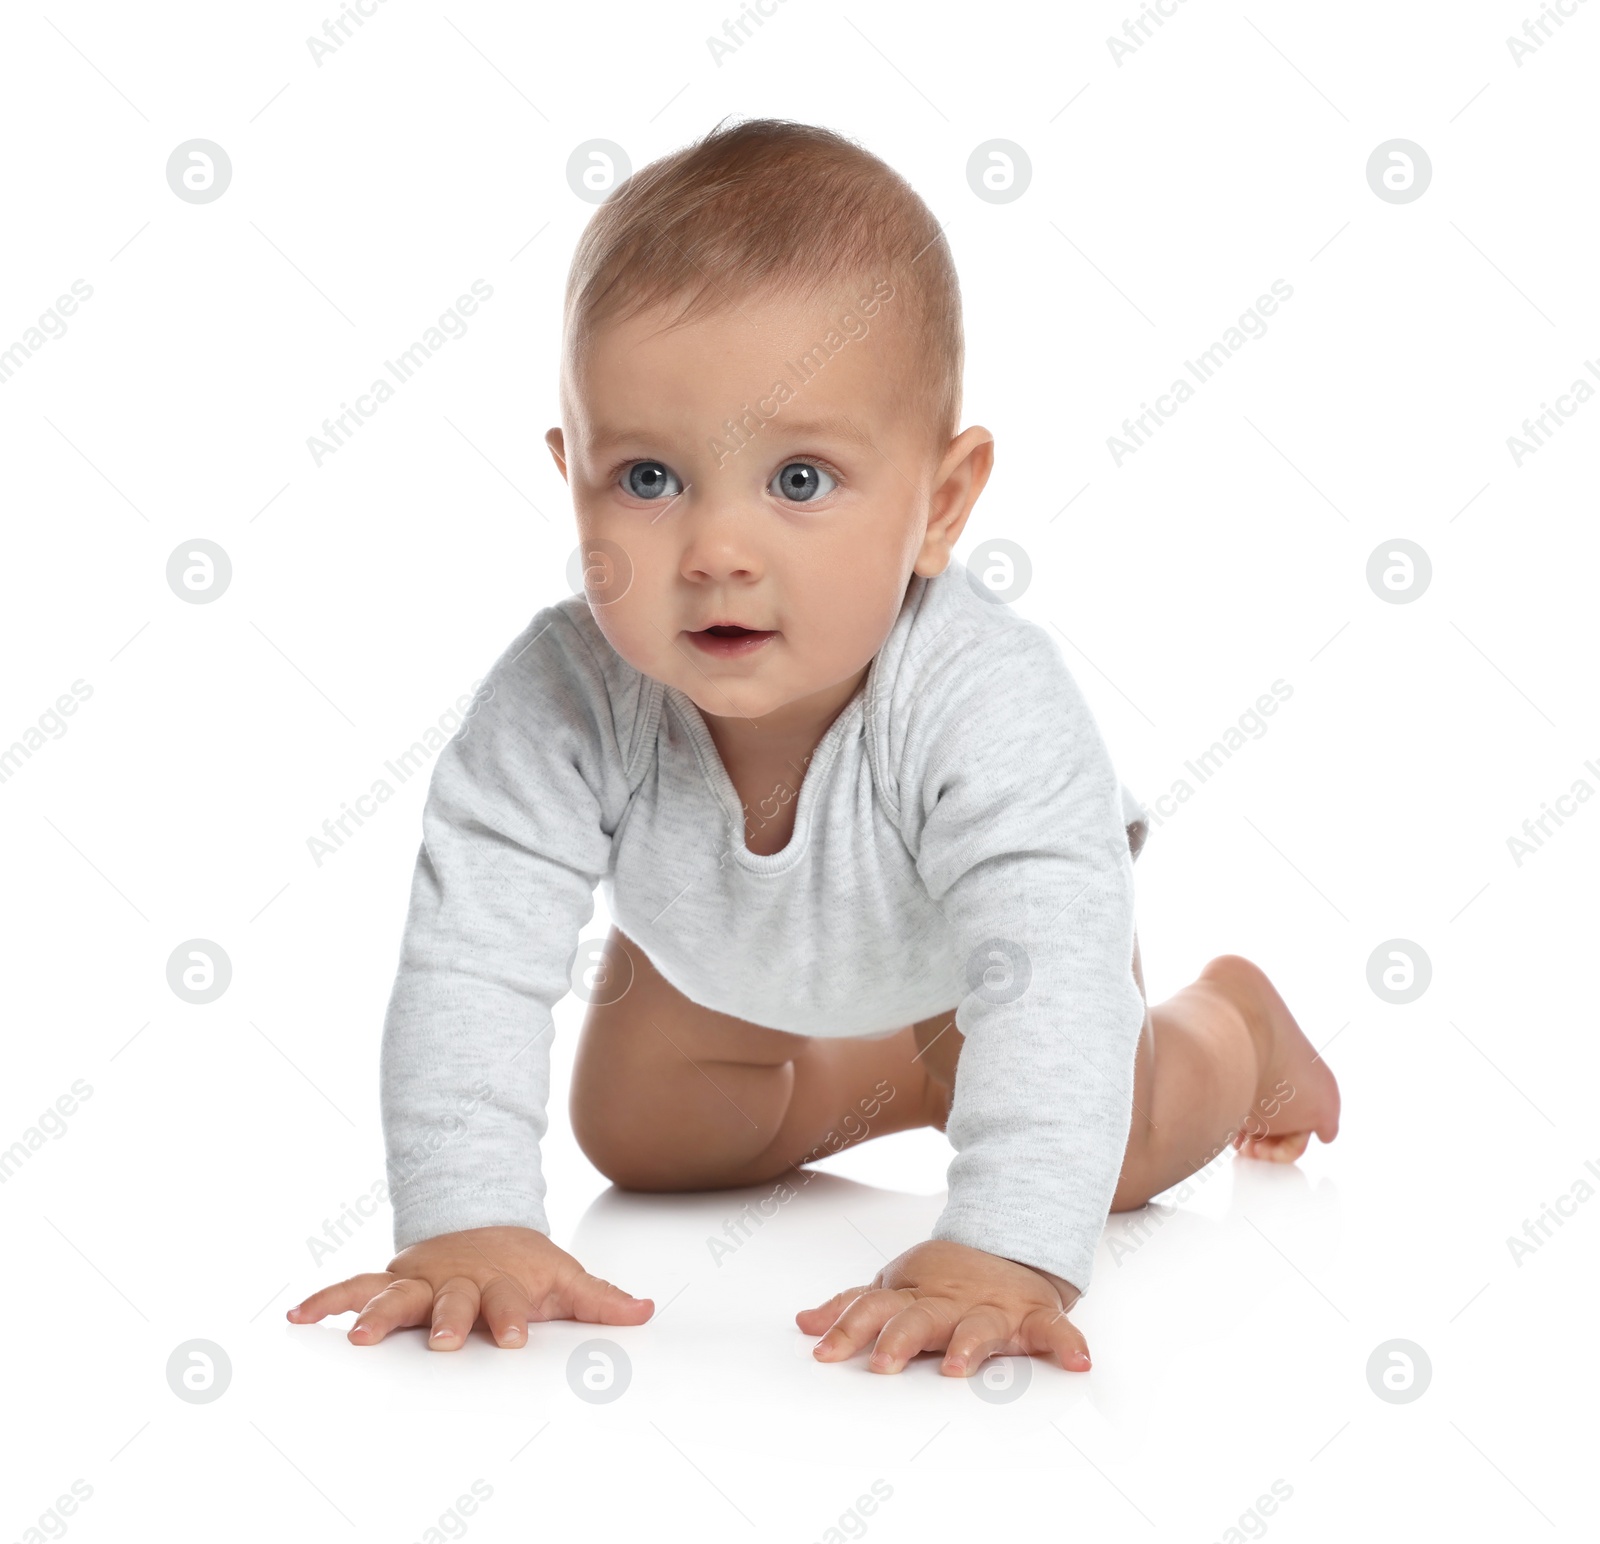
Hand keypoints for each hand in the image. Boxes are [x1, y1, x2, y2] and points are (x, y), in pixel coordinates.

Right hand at [286, 1225, 652, 1348]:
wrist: (485, 1224)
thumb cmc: (525, 1265)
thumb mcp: (565, 1278)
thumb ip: (601, 1300)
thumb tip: (647, 1313)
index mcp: (501, 1284)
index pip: (510, 1302)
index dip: (513, 1318)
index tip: (514, 1338)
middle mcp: (458, 1281)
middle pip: (451, 1299)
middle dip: (446, 1318)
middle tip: (441, 1339)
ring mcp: (422, 1280)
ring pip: (396, 1293)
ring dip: (376, 1312)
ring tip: (356, 1335)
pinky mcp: (393, 1280)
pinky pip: (355, 1287)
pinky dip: (328, 1298)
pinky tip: (299, 1313)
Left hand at [795, 1239, 1089, 1375]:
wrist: (1009, 1243)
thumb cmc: (944, 1280)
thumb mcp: (895, 1286)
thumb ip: (852, 1307)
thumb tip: (804, 1324)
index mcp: (916, 1296)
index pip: (874, 1307)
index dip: (849, 1327)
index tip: (824, 1352)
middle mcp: (951, 1303)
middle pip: (920, 1318)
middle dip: (900, 1338)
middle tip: (882, 1362)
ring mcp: (993, 1309)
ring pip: (979, 1328)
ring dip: (969, 1346)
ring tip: (959, 1368)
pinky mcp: (1034, 1317)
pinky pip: (1056, 1331)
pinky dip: (1069, 1343)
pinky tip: (1079, 1362)